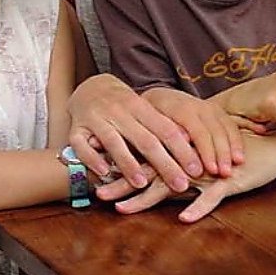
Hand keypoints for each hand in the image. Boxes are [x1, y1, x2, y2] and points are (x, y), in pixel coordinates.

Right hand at [67, 75, 241, 194]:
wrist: (89, 88)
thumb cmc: (124, 106)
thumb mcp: (145, 112)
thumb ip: (165, 128)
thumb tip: (197, 147)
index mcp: (140, 107)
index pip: (166, 129)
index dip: (183, 150)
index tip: (199, 170)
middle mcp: (119, 111)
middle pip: (145, 139)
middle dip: (165, 164)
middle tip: (182, 185)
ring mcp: (96, 119)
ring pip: (113, 141)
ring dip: (128, 163)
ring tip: (143, 183)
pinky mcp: (76, 129)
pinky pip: (82, 145)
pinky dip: (93, 159)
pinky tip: (104, 173)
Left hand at [101, 127, 275, 222]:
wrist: (273, 144)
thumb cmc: (233, 155)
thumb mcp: (202, 161)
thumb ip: (178, 166)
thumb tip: (148, 178)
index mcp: (180, 152)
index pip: (145, 159)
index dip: (121, 167)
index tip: (96, 176)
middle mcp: (188, 159)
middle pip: (149, 171)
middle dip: (123, 183)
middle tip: (98, 193)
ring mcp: (207, 170)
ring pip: (172, 184)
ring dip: (145, 197)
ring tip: (122, 208)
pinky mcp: (229, 179)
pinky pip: (212, 196)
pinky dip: (198, 206)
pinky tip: (183, 218)